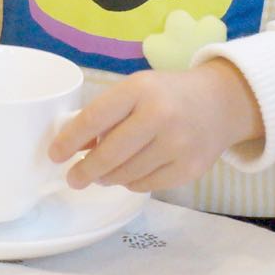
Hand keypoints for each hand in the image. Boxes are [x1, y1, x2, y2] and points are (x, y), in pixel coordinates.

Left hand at [47, 59, 263, 193]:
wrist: (219, 103)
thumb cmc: (167, 94)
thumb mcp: (135, 90)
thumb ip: (106, 115)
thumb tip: (74, 146)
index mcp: (140, 88)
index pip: (95, 117)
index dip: (70, 139)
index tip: (55, 154)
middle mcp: (159, 115)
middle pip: (110, 154)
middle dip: (85, 170)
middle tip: (73, 178)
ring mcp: (177, 144)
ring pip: (126, 174)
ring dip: (107, 177)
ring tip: (102, 173)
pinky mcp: (189, 169)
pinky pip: (146, 185)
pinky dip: (131, 182)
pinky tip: (129, 173)